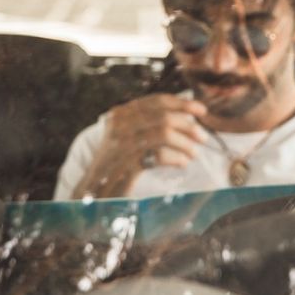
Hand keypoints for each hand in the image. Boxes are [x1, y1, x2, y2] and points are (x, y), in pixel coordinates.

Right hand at [76, 94, 207, 198]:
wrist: (92, 192)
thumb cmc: (115, 165)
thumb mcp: (126, 139)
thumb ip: (147, 125)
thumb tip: (185, 117)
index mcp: (120, 115)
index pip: (155, 101)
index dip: (181, 104)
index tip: (200, 110)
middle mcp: (119, 126)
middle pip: (162, 116)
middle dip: (187, 125)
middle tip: (202, 137)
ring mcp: (121, 145)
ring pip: (162, 133)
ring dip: (184, 143)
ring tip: (193, 153)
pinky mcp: (126, 165)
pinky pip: (158, 155)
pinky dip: (175, 157)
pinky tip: (183, 163)